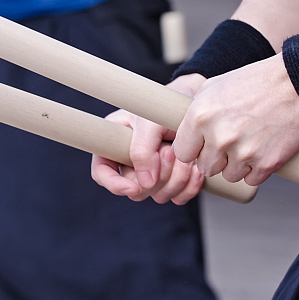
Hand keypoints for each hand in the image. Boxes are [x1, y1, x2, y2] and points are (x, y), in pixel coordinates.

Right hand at [91, 73, 206, 203]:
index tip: (133, 188)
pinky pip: (178, 197)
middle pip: (135, 190)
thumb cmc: (167, 105)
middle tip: (170, 150)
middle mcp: (131, 161)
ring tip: (186, 156)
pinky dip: (189, 187)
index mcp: (115, 144)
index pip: (101, 173)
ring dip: (177, 179)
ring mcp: (153, 173)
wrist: (197, 101)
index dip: (114, 184)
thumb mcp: (149, 122)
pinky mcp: (174, 179)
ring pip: (158, 195)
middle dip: (158, 175)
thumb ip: (141, 151)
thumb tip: (144, 183)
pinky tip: (195, 169)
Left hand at [174, 55, 298, 185]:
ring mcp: (243, 153)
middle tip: (230, 142)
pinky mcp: (266, 163)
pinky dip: (256, 169)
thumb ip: (192, 113)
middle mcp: (219, 138)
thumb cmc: (253, 82)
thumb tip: (177, 134)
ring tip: (248, 142)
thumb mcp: (212, 88)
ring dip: (235, 164)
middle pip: (204, 167)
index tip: (203, 144)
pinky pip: (251, 179)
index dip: (193, 150)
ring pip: (227, 175)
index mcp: (199, 118)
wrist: (296, 83)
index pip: (181, 153)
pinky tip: (261, 150)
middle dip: (214, 158)